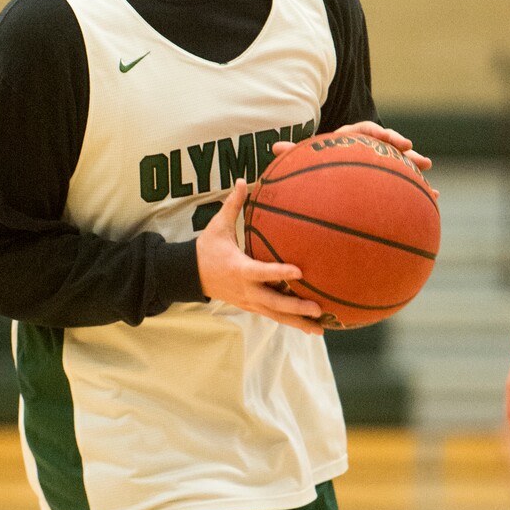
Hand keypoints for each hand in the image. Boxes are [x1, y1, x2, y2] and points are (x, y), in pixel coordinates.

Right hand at [196, 179, 324, 333]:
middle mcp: (246, 289)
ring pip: (275, 315)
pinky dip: (291, 322)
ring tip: (320, 328)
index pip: (262, 272)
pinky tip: (309, 326)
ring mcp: (249, 301)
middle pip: (274, 302)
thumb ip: (233, 205)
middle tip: (318, 308)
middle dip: (296, 307)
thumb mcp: (218, 226)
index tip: (300, 271)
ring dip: (297, 322)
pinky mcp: (251, 306)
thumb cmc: (207, 248)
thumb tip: (244, 180)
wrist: (190, 275)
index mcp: (239, 269)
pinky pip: (273, 316)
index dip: (280, 273)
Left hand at [272, 121, 437, 196]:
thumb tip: (275, 147)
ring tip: (429, 180)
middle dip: (402, 149)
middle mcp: (365, 149)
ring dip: (414, 168)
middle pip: (388, 145)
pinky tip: (431, 199)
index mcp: (349, 140)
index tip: (392, 140)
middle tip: (413, 152)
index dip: (381, 134)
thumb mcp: (304, 159)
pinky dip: (416, 190)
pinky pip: (402, 184)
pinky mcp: (382, 180)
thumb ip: (294, 153)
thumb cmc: (311, 166)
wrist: (321, 177)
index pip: (367, 131)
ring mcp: (376, 164)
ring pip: (399, 164)